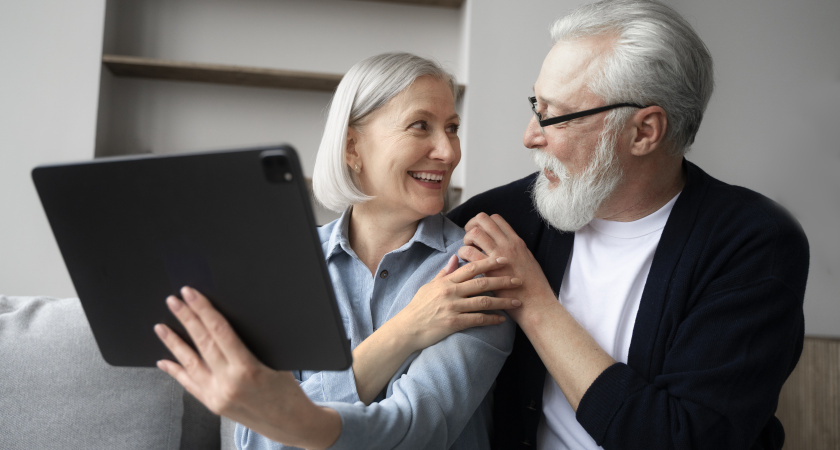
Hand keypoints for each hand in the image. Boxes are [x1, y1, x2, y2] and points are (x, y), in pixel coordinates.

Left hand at [154, 286, 339, 448]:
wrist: (290, 424)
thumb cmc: (288, 391)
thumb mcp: (276, 361)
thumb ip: (251, 345)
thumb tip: (227, 323)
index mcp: (247, 368)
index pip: (219, 331)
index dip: (203, 310)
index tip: (191, 294)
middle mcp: (228, 383)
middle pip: (202, 343)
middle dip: (186, 318)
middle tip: (173, 300)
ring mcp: (217, 396)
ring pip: (190, 363)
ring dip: (173, 343)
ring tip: (160, 326)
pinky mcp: (213, 405)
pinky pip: (189, 385)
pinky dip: (176, 371)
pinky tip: (165, 361)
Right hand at [387, 254, 522, 351]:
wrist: (407, 329)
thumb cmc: (418, 307)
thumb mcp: (429, 286)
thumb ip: (445, 273)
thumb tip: (456, 257)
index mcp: (446, 281)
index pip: (471, 267)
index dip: (489, 262)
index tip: (504, 259)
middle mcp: (450, 292)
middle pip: (481, 282)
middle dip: (502, 280)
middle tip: (518, 280)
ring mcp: (452, 307)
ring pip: (483, 301)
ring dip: (502, 301)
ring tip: (517, 301)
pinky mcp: (453, 323)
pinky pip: (477, 319)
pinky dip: (491, 319)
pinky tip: (502, 319)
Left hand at [460, 213, 556, 321]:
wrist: (536, 303)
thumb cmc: (533, 286)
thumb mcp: (528, 260)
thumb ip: (515, 250)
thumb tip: (503, 245)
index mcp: (516, 241)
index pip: (496, 219)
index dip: (483, 222)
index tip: (479, 232)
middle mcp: (507, 244)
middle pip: (483, 219)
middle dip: (471, 225)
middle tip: (469, 239)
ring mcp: (498, 255)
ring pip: (474, 233)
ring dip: (466, 240)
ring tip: (467, 251)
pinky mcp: (489, 269)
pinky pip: (469, 252)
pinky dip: (463, 254)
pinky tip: (466, 263)